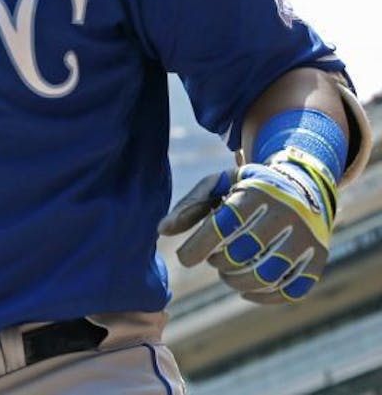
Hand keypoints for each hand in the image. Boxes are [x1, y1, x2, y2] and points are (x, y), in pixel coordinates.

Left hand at [158, 148, 337, 302]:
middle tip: (215, 260)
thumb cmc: (248, 188)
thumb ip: (189, 206)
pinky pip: (293, 290)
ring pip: (267, 276)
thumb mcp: (219, 186)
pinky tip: (248, 291)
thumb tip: (162, 230)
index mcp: (256, 192)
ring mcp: (307, 236)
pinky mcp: (319, 257)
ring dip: (238, 281)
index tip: (185, 259)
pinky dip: (266, 297)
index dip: (198, 247)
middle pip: (242, 254)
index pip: (222, 226)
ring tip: (228, 273)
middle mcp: (286, 213)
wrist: (303, 184)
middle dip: (220, 263)